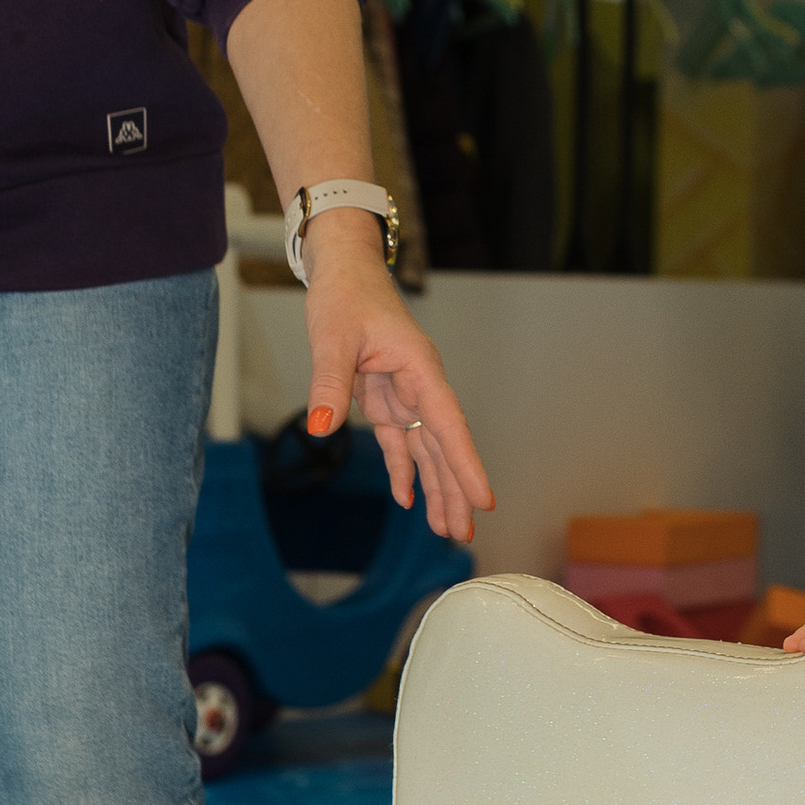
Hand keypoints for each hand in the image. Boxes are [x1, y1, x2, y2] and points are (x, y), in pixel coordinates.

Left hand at [297, 210, 492, 542]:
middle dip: (455, 489)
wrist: (343, 272)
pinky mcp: (387, 397)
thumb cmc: (345, 295)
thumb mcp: (333, 336)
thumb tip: (322, 426)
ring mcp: (406, 392)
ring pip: (426, 448)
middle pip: (443, 445)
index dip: (466, 463)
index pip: (448, 423)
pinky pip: (400, 441)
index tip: (482, 498)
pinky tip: (408, 499)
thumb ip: (329, 383)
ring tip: (444, 528)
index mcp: (419, 367)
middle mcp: (420, 384)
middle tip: (462, 533)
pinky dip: (404, 469)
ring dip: (436, 487)